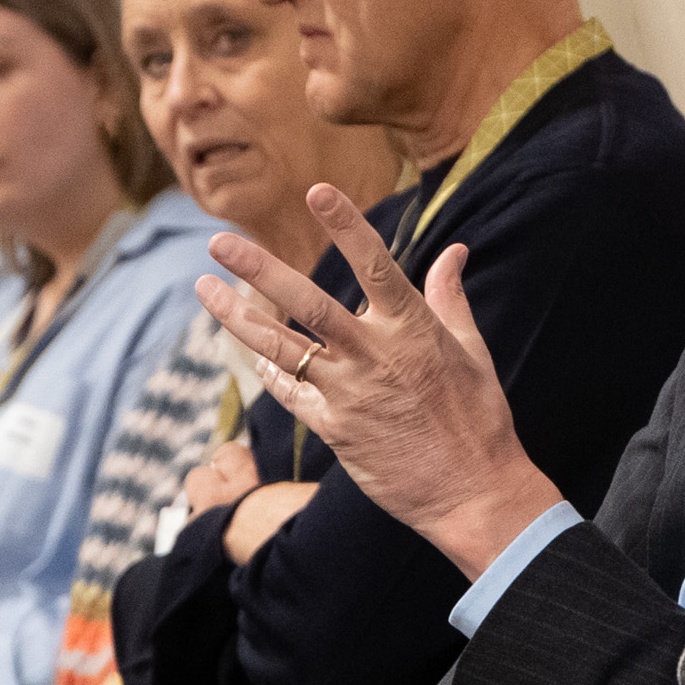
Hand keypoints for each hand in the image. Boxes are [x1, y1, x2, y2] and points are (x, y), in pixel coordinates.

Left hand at [195, 186, 562, 576]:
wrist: (473, 493)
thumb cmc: (480, 420)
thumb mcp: (473, 352)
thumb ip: (451, 298)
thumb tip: (454, 251)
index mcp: (414, 329)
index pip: (376, 264)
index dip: (347, 226)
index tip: (317, 191)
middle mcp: (375, 356)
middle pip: (307, 303)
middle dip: (258, 269)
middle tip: (219, 241)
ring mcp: (350, 394)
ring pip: (281, 346)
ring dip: (237, 316)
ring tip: (205, 287)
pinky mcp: (334, 429)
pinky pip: (289, 392)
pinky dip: (267, 368)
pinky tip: (243, 346)